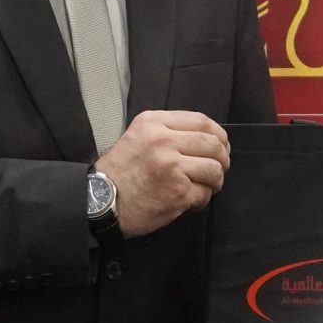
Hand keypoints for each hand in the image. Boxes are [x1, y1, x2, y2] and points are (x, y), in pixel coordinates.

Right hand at [95, 111, 229, 235]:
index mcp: (154, 123)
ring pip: (215, 169)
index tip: (221, 146)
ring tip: (203, 187)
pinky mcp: (177, 192)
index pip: (202, 121)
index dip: (218, 135)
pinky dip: (201, 200)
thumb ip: (169, 131)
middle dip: (222, 159)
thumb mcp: (139, 136)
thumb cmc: (121, 172)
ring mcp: (172, 166)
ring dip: (215, 181)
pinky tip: (188, 201)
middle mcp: (163, 141)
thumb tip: (208, 138)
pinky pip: (205, 193)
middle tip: (217, 170)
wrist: (100, 201)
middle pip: (213, 144)